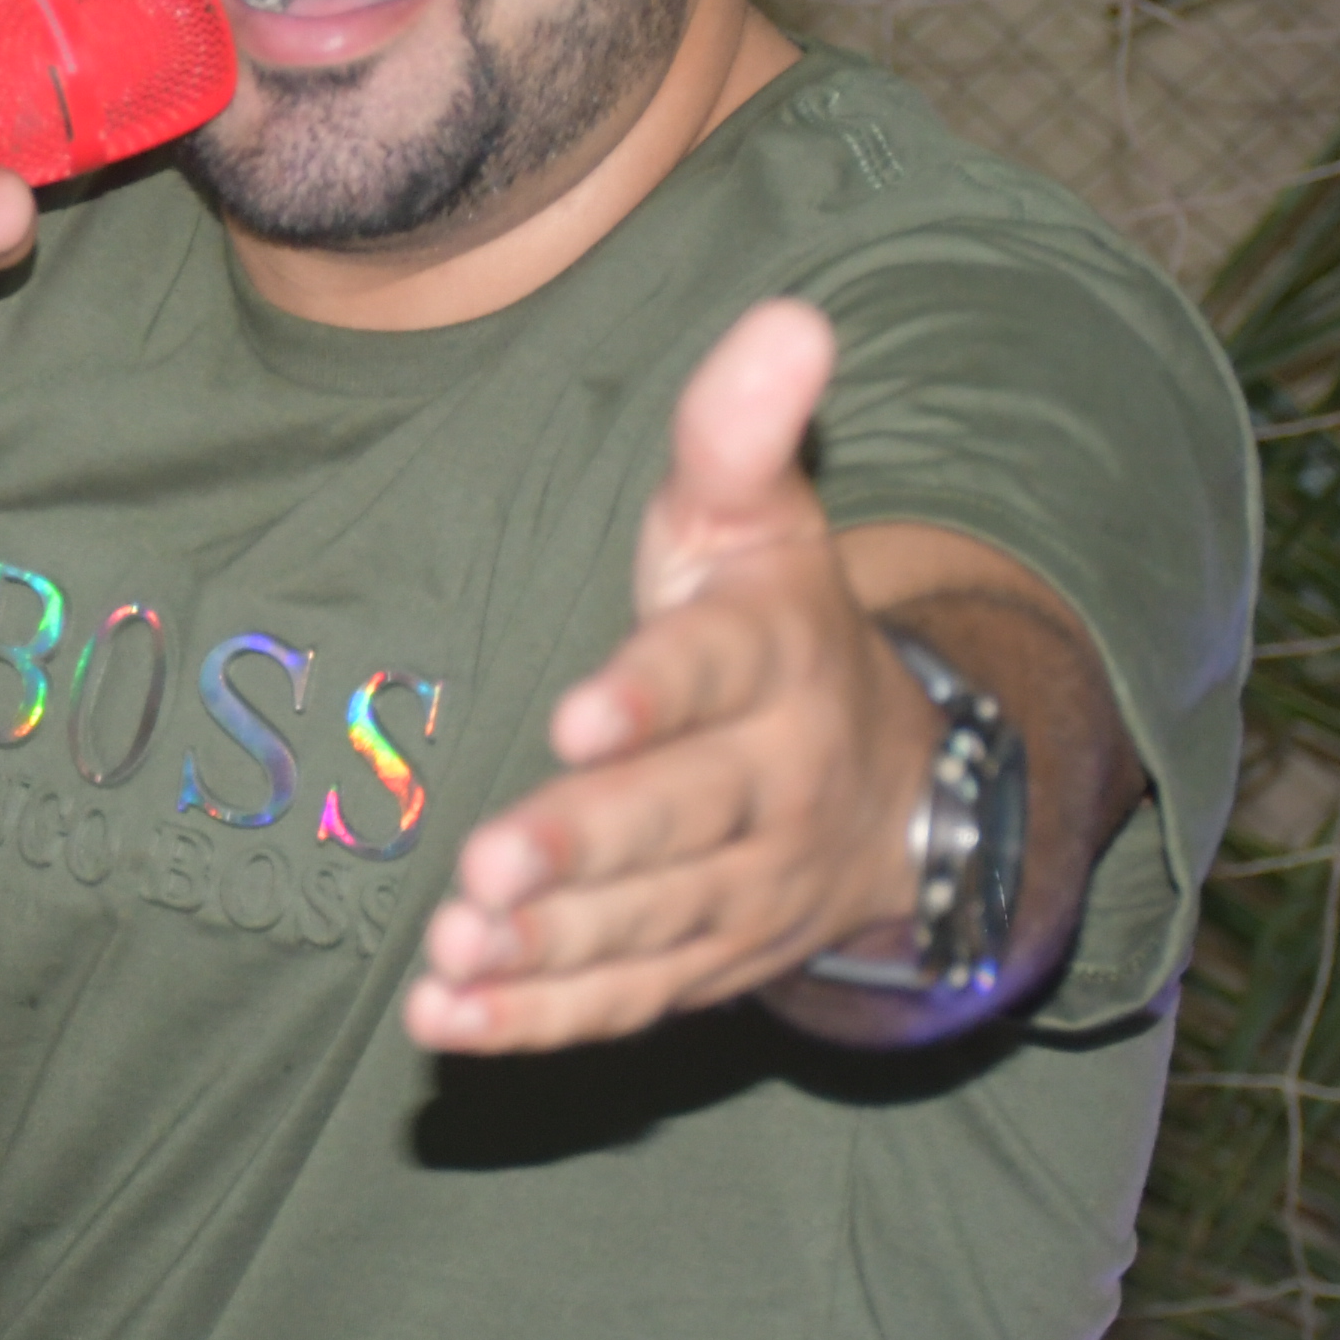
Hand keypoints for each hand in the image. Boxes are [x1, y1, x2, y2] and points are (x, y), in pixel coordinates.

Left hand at [401, 301, 939, 1055]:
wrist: (892, 792)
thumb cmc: (775, 624)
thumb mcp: (761, 520)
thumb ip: (740, 432)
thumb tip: (788, 317)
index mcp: (774, 661)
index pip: (715, 676)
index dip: (653, 697)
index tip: (582, 714)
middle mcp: (768, 784)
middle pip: (675, 821)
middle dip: (583, 847)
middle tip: (486, 869)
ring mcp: (739, 890)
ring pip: (645, 923)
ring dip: (549, 945)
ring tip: (456, 949)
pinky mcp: (700, 964)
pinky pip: (623, 1002)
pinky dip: (538, 1022)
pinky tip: (448, 1022)